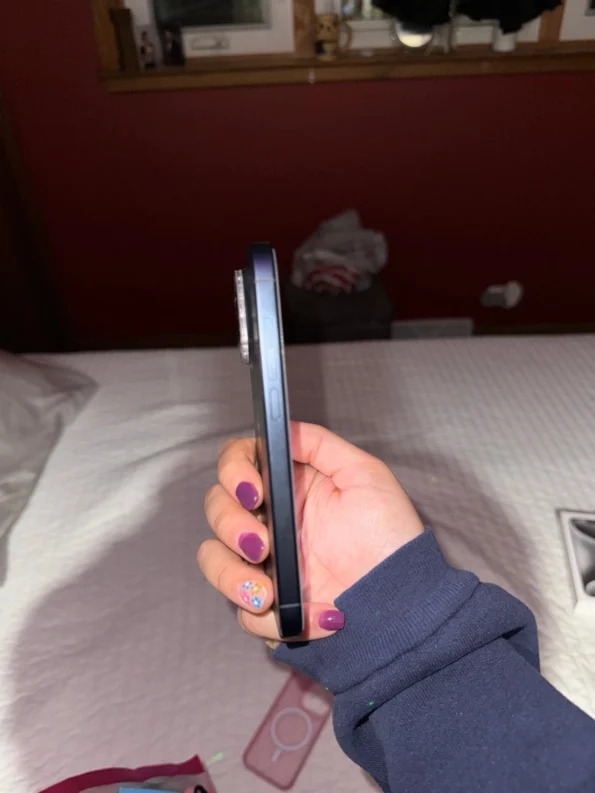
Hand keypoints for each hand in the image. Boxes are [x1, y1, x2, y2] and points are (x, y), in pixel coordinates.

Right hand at [198, 421, 423, 641]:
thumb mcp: (365, 475)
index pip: (237, 464)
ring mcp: (267, 564)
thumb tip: (283, 428)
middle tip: (262, 544)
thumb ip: (321, 445)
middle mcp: (270, 521)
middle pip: (216, 508)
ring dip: (230, 575)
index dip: (233, 471)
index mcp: (287, 488)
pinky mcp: (272, 606)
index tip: (255, 491)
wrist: (405, 598)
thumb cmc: (391, 536)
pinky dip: (266, 616)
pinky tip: (304, 614)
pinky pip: (243, 613)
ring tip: (266, 593)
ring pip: (213, 560)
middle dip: (231, 525)